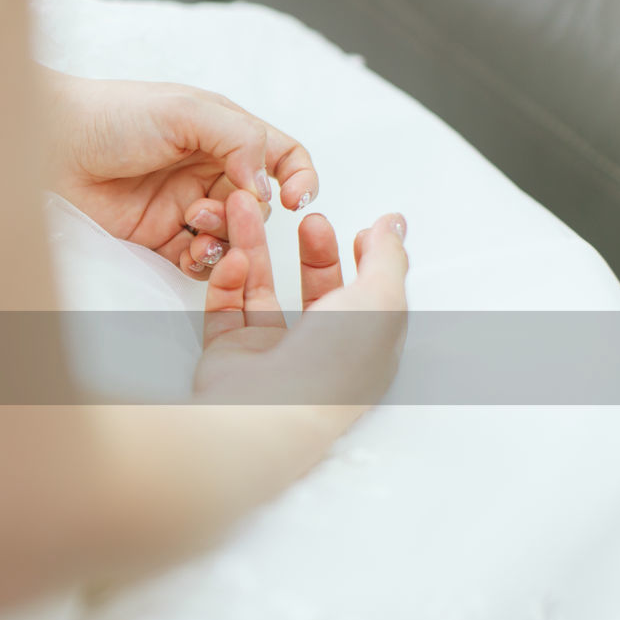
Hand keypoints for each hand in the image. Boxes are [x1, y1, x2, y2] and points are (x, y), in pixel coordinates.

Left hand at [47, 71, 319, 280]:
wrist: (54, 147)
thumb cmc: (115, 116)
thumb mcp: (187, 112)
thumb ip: (239, 141)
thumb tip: (268, 185)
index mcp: (224, 133)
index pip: (282, 157)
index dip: (299, 178)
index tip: (294, 198)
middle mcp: (210, 170)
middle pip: (259, 204)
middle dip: (250, 213)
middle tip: (222, 208)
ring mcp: (186, 205)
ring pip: (233, 236)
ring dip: (227, 237)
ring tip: (196, 224)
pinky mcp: (161, 238)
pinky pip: (199, 259)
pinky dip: (204, 261)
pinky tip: (190, 251)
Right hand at [194, 191, 408, 411]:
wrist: (266, 410)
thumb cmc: (330, 367)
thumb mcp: (380, 300)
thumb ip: (388, 256)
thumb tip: (395, 223)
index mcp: (363, 347)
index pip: (367, 297)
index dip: (365, 261)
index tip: (358, 231)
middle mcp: (318, 351)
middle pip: (315, 290)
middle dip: (312, 251)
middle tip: (307, 218)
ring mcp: (271, 353)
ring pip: (262, 288)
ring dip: (255, 247)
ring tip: (247, 208)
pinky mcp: (230, 353)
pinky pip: (225, 307)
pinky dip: (227, 279)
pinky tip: (234, 258)